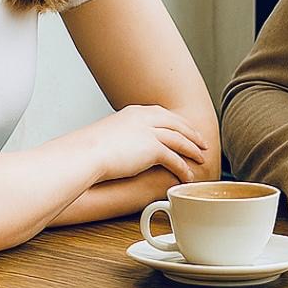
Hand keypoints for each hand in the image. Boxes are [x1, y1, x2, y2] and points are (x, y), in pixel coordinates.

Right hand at [84, 104, 209, 183]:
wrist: (85, 154)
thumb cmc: (89, 149)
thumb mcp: (108, 134)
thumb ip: (122, 136)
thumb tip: (121, 145)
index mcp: (135, 112)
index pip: (163, 115)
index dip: (177, 123)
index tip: (186, 129)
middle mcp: (145, 118)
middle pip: (177, 124)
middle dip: (192, 133)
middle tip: (202, 142)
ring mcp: (150, 131)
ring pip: (180, 140)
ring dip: (192, 150)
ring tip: (202, 159)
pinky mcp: (153, 148)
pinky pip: (175, 158)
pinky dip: (183, 167)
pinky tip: (188, 176)